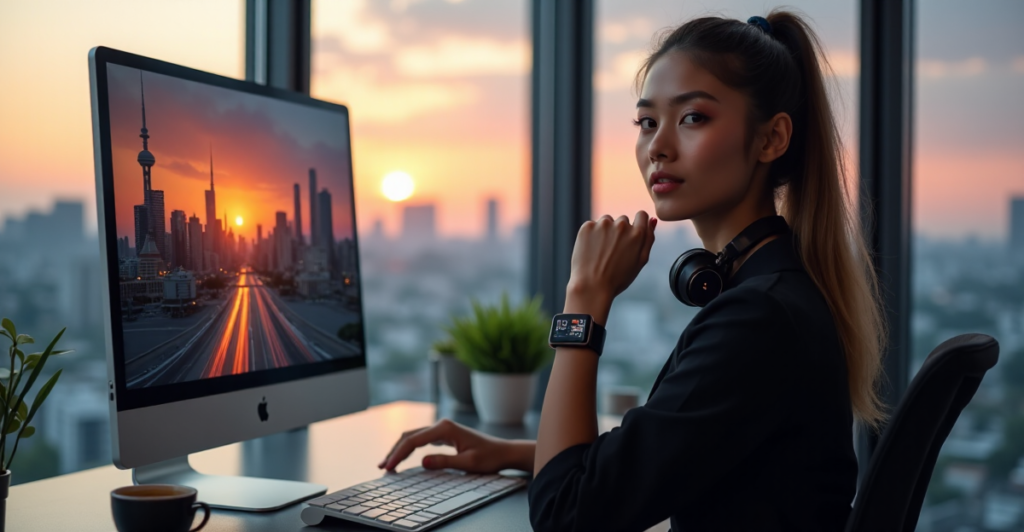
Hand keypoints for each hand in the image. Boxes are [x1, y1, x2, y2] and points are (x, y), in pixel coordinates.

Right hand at [378, 419, 533, 473]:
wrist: (503, 452)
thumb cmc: (489, 457)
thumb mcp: (468, 463)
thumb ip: (445, 462)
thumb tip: (422, 462)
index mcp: (445, 428)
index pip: (414, 440)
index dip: (399, 454)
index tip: (388, 468)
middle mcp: (441, 425)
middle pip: (409, 436)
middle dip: (394, 451)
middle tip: (382, 467)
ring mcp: (441, 429)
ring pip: (413, 436)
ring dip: (399, 449)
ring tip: (387, 464)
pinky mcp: (443, 435)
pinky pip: (420, 440)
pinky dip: (408, 448)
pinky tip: (402, 458)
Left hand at [566, 211, 656, 315]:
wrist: (591, 286)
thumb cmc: (618, 278)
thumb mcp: (640, 261)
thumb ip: (649, 238)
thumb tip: (652, 220)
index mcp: (637, 233)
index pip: (641, 215)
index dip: (637, 224)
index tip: (629, 236)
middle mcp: (621, 225)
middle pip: (623, 220)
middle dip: (620, 232)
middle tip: (613, 252)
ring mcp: (603, 224)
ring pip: (607, 221)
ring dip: (605, 231)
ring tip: (601, 252)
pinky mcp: (587, 227)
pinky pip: (592, 226)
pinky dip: (591, 235)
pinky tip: (591, 250)